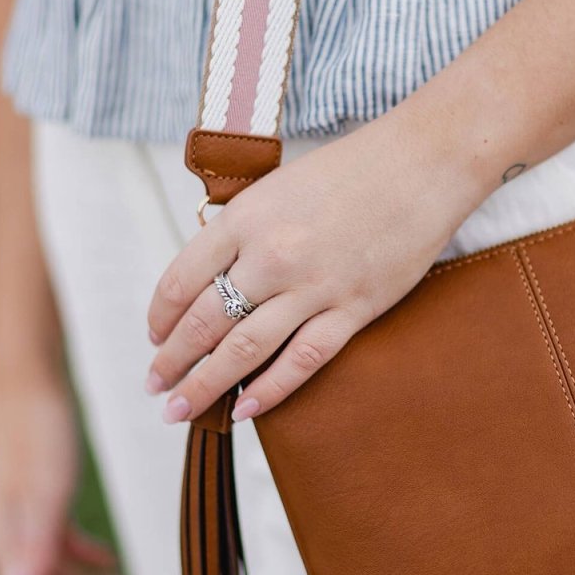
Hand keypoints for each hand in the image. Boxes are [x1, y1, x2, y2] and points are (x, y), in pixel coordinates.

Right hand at [0, 369, 130, 574]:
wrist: (33, 380)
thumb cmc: (38, 430)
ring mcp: (26, 516)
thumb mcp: (44, 490)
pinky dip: (87, 558)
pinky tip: (112, 563)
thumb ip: (33, 544)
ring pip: (55, 571)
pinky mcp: (42, 497)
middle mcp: (13, 534)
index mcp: (9, 539)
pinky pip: (61, 543)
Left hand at [146, 112, 483, 422]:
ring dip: (205, 385)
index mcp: (245, 218)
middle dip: (172, 362)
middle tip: (155, 388)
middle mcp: (271, 255)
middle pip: (205, 323)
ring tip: (181, 409)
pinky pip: (301, 360)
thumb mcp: (278, 188)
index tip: (153, 339)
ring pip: (244, 351)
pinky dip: (269, 391)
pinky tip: (244, 409)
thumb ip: (243, 232)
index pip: (181, 281)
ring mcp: (313, 286)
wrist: (421, 165)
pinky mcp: (353, 308)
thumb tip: (212, 281)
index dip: (160, 318)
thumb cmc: (351, 170)